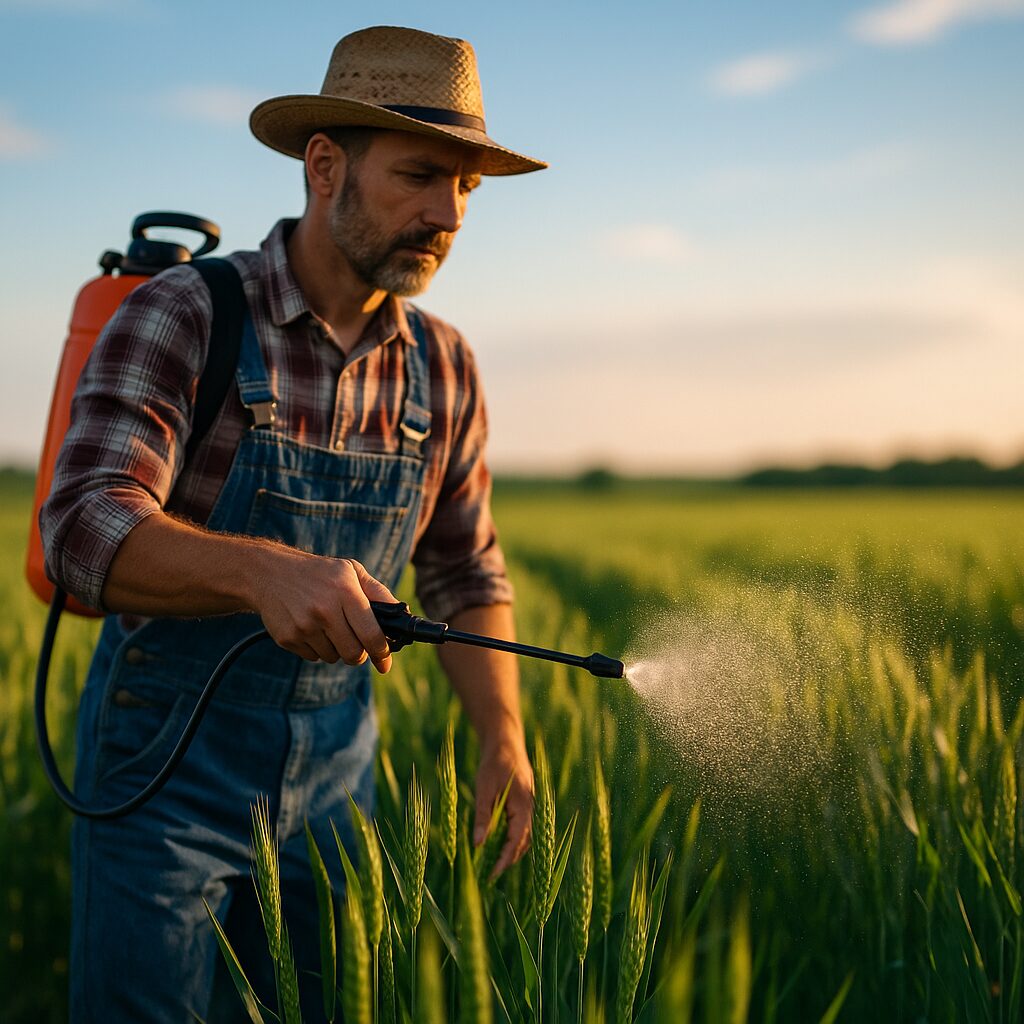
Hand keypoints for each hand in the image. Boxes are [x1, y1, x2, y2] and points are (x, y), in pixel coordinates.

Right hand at [253, 548, 396, 671]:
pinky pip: (314, 657)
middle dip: (359, 653)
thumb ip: (379, 593)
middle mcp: (325, 610)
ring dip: (337, 649)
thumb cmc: (319, 573)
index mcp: (345, 591)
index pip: (372, 634)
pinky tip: (310, 627)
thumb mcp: (351, 572)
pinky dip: (318, 648)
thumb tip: (403, 615)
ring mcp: (304, 626)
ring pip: (333, 657)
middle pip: (354, 653)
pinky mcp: (287, 638)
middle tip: (356, 642)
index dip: (382, 653)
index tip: (385, 661)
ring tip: (328, 626)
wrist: (268, 573)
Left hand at [474, 730, 533, 876]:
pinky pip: (523, 827)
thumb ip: (483, 817)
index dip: (504, 860)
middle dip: (508, 859)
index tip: (491, 875)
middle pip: (523, 843)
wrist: (506, 743)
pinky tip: (500, 843)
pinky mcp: (526, 804)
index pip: (517, 841)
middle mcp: (532, 809)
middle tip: (490, 874)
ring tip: (493, 863)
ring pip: (525, 836)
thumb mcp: (484, 789)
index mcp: (524, 806)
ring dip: (511, 851)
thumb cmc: (494, 764)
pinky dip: (513, 839)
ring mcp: (531, 807)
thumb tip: (478, 845)